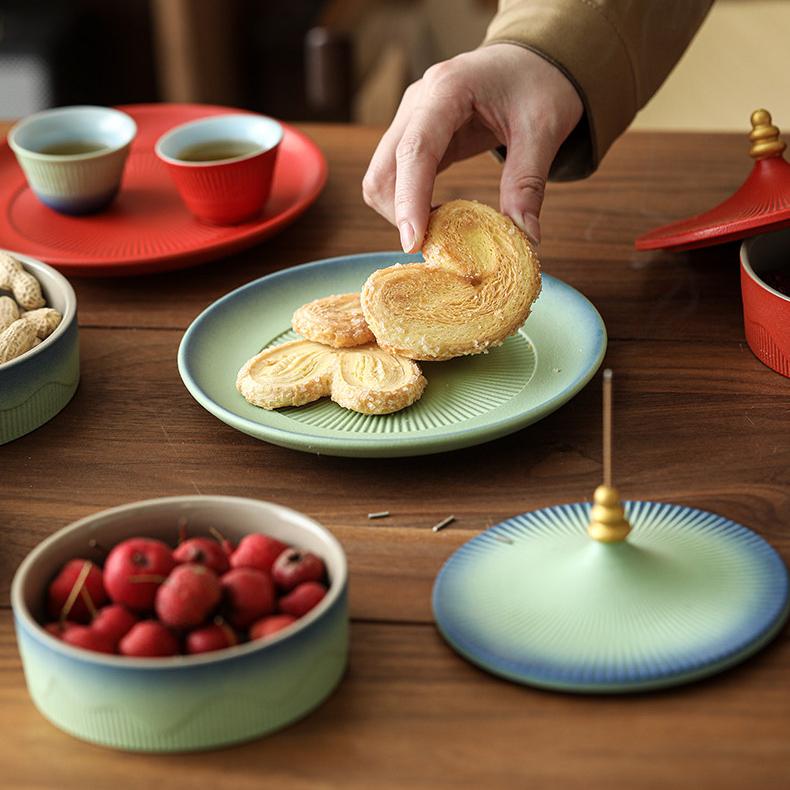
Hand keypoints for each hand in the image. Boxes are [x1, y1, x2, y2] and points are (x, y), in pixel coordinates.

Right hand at [362, 44, 582, 250]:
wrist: (532, 58)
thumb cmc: (539, 81)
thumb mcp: (543, 129)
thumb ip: (528, 183)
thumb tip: (524, 237)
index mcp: (448, 89)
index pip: (415, 150)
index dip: (409, 199)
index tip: (414, 243)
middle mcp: (418, 102)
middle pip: (384, 170)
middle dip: (401, 214)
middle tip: (437, 247)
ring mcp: (411, 119)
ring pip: (381, 178)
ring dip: (402, 212)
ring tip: (441, 231)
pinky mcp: (415, 137)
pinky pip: (396, 179)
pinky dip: (410, 204)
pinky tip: (440, 216)